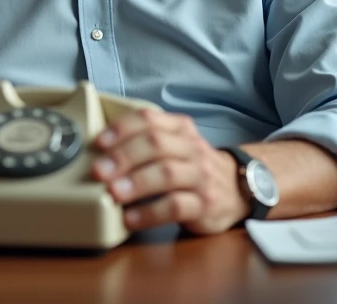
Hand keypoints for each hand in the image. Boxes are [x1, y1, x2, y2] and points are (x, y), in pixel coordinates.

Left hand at [91, 109, 248, 234]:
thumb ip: (146, 141)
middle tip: (99, 171)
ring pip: (167, 173)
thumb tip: (99, 150)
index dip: (122, 129)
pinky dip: (150, 212)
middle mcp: (192, 148)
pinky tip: (131, 218)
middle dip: (123, 156)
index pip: (149, 119)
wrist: (238, 189)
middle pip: (155, 144)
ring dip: (136, 182)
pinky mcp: (205, 204)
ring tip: (113, 193)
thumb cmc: (193, 166)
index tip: (99, 143)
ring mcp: (200, 176)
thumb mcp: (176, 144)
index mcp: (180, 128)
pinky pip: (176, 206)